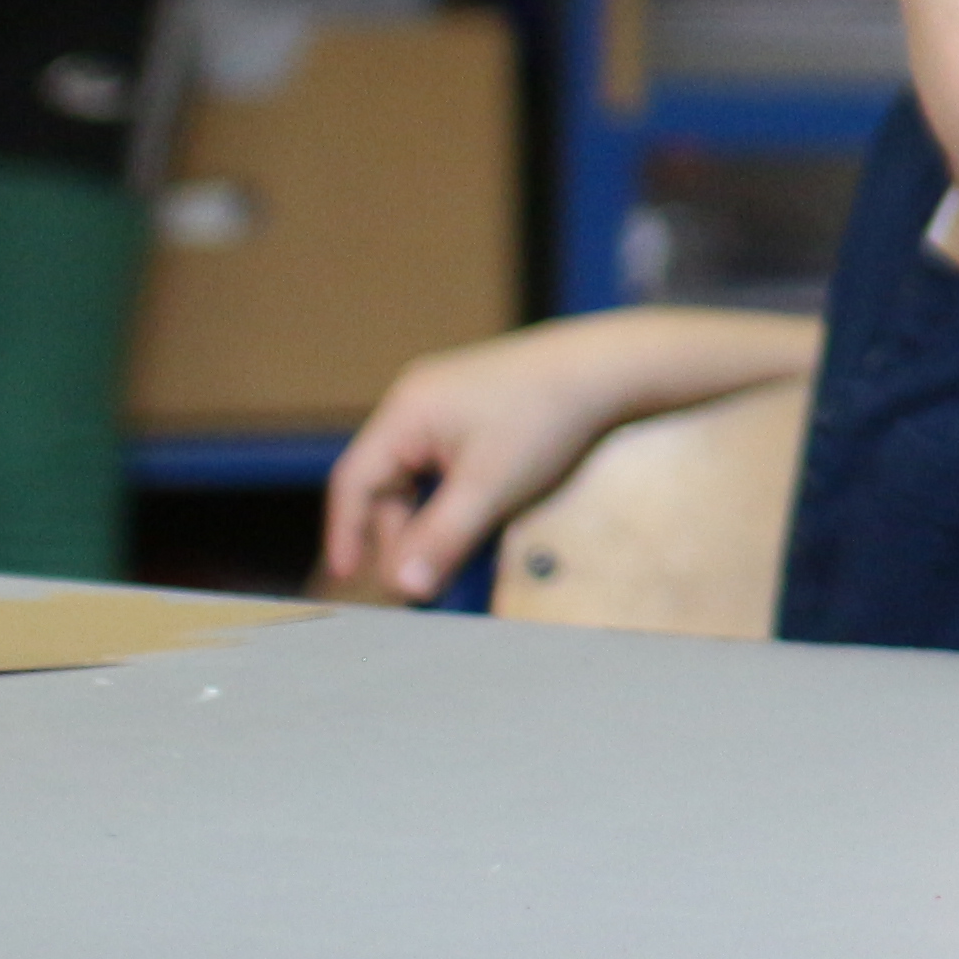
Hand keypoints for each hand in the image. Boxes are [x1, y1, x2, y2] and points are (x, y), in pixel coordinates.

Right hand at [320, 330, 620, 603]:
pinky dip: (455, 498)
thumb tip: (400, 589)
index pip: (353, 481)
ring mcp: (449, 399)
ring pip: (420, 476)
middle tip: (421, 579)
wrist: (612, 369)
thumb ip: (441, 540)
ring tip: (455, 555)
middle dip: (400, 533)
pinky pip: (448, 463)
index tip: (346, 580)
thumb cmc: (548, 420)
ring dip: (430, 519)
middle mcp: (418, 399)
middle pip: (386, 482)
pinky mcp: (479, 406)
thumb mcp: (490, 489)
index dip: (346, 533)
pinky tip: (480, 520)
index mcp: (407, 411)